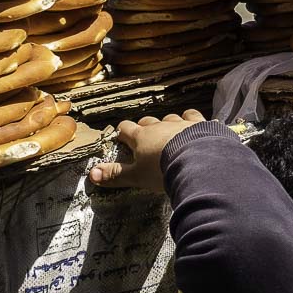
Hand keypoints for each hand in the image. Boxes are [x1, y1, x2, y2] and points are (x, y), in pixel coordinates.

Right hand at [89, 109, 205, 193]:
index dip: (122, 132)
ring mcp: (180, 123)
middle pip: (148, 122)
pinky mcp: (200, 125)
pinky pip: (194, 116)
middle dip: (145, 127)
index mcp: (141, 137)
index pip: (126, 128)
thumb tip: (92, 174)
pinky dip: (193, 120)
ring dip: (168, 123)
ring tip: (169, 132)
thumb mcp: (137, 176)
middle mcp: (159, 126)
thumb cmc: (163, 170)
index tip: (121, 136)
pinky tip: (195, 125)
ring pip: (170, 118)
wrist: (197, 162)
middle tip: (144, 136)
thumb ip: (115, 174)